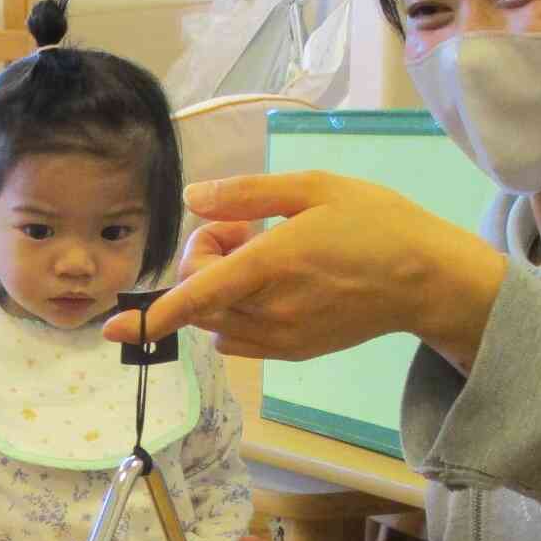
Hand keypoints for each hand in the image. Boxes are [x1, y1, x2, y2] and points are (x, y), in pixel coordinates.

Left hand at [99, 172, 507, 371]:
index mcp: (271, 264)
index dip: (151, 315)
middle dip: (201, 262)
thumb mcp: (314, 188)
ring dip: (217, 291)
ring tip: (261, 256)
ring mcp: (282, 338)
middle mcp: (271, 309)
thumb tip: (193, 200)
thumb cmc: (375, 223)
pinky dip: (233, 313)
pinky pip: (238, 338)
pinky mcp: (293, 352)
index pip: (197, 296)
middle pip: (199, 300)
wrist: (427, 279)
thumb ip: (247, 194)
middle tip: (241, 228)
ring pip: (215, 322)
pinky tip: (270, 285)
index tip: (113, 327)